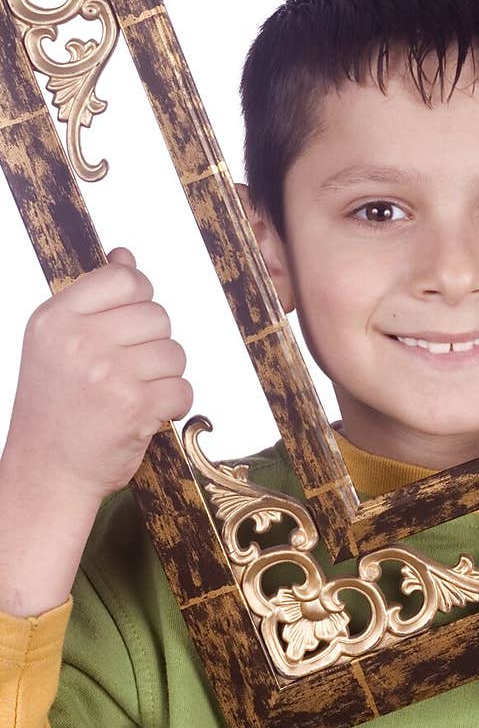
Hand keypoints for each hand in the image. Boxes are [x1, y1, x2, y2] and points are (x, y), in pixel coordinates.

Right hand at [3, 246, 193, 505]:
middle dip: (152, 344)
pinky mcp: (135, 406)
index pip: (125, 278)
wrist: (46, 473)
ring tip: (130, 395)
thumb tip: (125, 254)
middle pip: (157, 315)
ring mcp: (107, 373)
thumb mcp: (57, 343)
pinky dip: (172, 405)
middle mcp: (78, 340)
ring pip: (174, 352)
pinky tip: (144, 415)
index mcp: (55, 318)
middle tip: (125, 372)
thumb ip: (95, 299)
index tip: (127, 327)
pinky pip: (183, 388)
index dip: (139, 299)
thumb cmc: (56, 407)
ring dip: (163, 376)